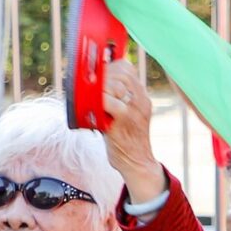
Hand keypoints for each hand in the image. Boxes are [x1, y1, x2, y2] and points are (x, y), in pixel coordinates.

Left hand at [99, 58, 165, 206]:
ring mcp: (133, 110)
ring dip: (97, 89)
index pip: (127, 68)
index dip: (109, 66)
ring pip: (113, 85)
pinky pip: (107, 101)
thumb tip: (93, 85)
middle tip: (88, 87)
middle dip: (101, 76)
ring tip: (89, 100)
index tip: (97, 75)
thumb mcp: (128, 115)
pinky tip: (90, 110)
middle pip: (120, 73)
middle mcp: (140, 100)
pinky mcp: (123, 121)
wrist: (138, 164)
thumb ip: (116, 99)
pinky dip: (96, 102)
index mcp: (142, 96)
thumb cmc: (126, 140)